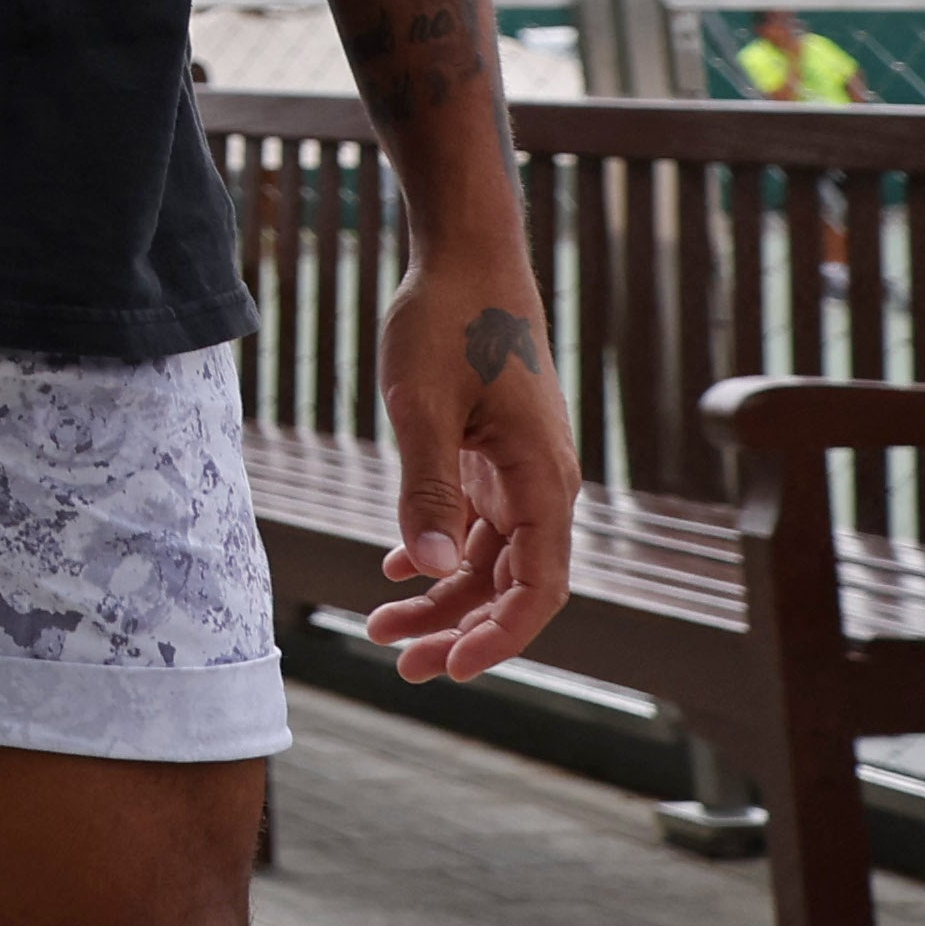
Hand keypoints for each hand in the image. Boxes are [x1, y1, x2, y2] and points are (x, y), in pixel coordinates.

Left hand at [362, 243, 577, 682]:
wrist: (466, 256)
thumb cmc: (448, 321)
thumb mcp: (423, 407)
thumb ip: (428, 489)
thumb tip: (432, 570)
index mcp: (543, 481)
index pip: (539, 589)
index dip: (500, 638)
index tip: (451, 668)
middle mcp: (542, 484)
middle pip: (512, 585)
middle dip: (460, 630)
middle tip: (402, 664)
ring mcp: (519, 469)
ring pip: (488, 557)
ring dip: (442, 596)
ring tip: (381, 629)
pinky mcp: (493, 451)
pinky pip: (474, 521)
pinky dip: (439, 549)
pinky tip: (397, 571)